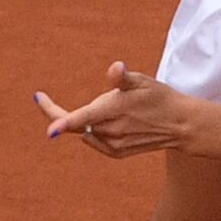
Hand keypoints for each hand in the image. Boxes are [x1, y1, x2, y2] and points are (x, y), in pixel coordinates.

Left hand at [34, 61, 187, 159]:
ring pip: (87, 130)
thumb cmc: (159, 97)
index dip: (60, 121)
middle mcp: (110, 131)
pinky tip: (106, 122)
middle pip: (76, 124)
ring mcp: (113, 145)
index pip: (80, 118)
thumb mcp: (142, 81)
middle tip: (41, 98)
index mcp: (112, 111)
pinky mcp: (117, 153)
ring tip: (112, 106)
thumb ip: (122, 77)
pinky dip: (94, 131)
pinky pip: (95, 140)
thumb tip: (115, 67)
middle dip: (62, 113)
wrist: (179, 124)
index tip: (48, 128)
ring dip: (87, 119)